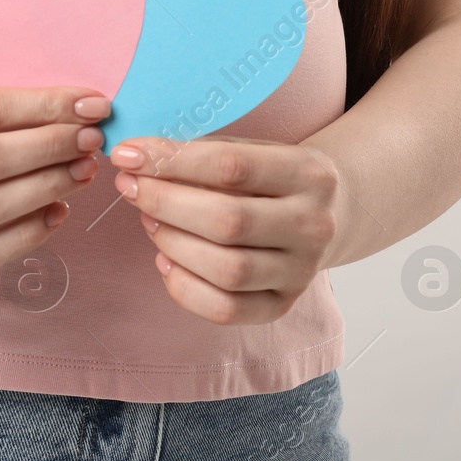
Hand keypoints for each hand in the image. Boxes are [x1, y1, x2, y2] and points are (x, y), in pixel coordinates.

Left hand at [108, 136, 345, 324]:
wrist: (330, 214)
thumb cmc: (274, 177)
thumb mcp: (256, 151)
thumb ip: (205, 154)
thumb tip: (138, 160)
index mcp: (310, 174)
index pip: (232, 166)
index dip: (173, 161)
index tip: (129, 154)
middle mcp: (314, 225)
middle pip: (227, 221)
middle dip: (165, 202)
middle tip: (131, 188)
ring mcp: (302, 271)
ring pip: (226, 269)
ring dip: (172, 242)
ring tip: (149, 220)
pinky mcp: (283, 304)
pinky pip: (226, 310)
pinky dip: (184, 288)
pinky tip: (166, 260)